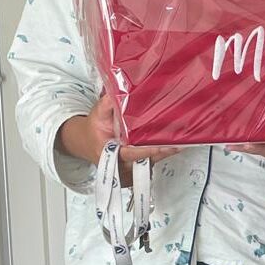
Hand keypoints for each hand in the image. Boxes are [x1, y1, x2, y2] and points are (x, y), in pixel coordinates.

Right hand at [58, 94, 178, 185]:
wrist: (86, 142)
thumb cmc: (93, 128)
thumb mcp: (97, 113)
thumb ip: (108, 103)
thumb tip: (121, 92)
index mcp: (107, 152)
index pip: (130, 154)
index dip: (147, 151)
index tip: (162, 146)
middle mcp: (118, 165)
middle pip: (144, 161)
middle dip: (161, 153)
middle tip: (179, 144)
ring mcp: (125, 171)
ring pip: (148, 165)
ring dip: (162, 155)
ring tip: (179, 143)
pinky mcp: (132, 172)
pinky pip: (148, 165)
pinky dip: (158, 156)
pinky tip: (170, 147)